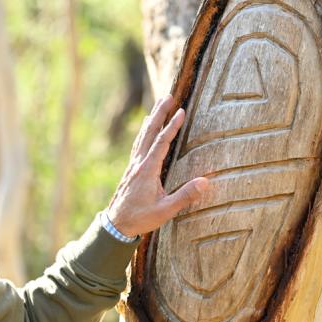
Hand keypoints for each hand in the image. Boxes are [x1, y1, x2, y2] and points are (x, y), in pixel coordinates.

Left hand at [107, 94, 209, 237]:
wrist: (115, 225)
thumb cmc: (140, 218)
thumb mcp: (165, 210)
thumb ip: (185, 196)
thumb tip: (206, 181)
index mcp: (147, 170)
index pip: (162, 142)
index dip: (172, 126)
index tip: (182, 110)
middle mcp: (138, 163)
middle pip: (149, 133)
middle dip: (159, 113)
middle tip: (168, 96)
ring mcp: (133, 165)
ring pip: (143, 136)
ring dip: (152, 119)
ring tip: (159, 105)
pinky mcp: (132, 169)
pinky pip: (139, 144)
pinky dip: (145, 132)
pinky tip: (146, 128)